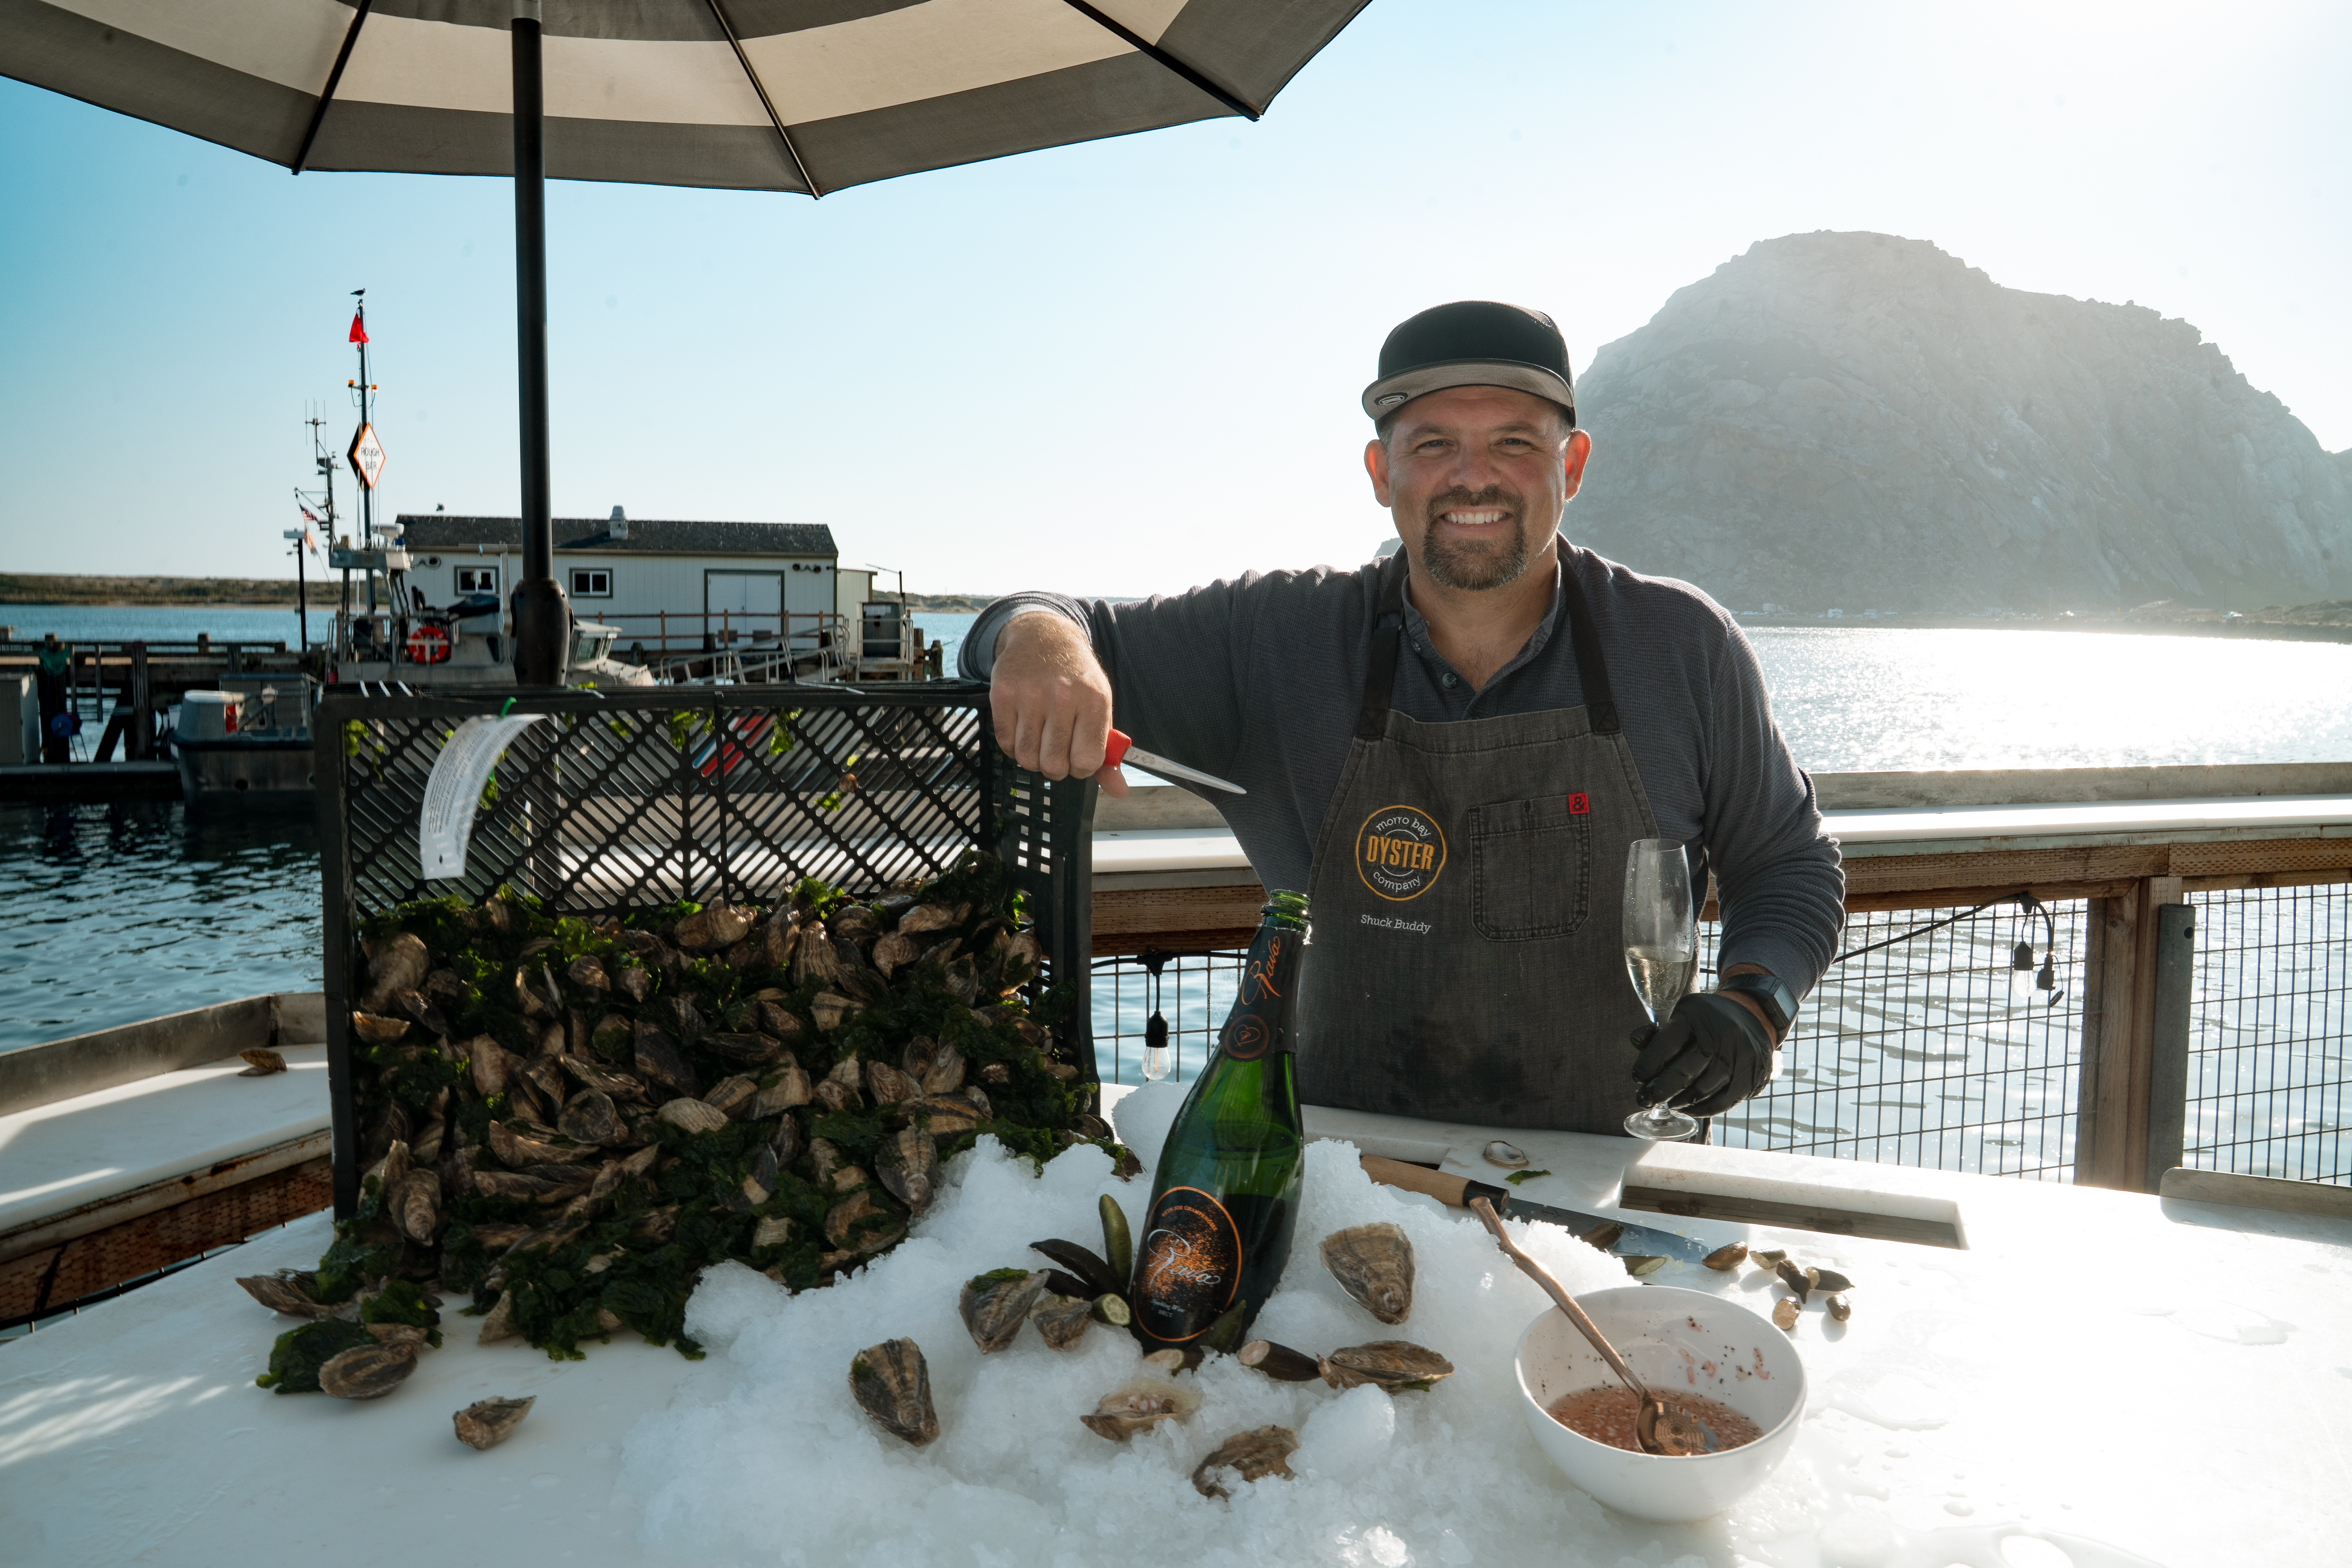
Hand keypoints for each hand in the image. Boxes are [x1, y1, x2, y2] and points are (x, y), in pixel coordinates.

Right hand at [987, 612, 1128, 795]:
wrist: (1044, 637)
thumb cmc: (1076, 679)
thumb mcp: (1099, 708)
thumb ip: (1107, 753)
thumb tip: (1119, 791)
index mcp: (1094, 701)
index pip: (1087, 760)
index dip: (1081, 768)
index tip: (1078, 757)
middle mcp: (1063, 696)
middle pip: (1053, 764)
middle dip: (1055, 767)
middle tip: (1056, 750)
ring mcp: (1030, 694)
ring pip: (1026, 758)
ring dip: (1032, 757)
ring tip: (1040, 738)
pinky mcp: (1003, 693)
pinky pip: (1005, 743)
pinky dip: (1013, 745)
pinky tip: (1023, 727)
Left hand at [1629, 992, 1773, 1116]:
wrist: (1754, 1017)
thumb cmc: (1708, 1020)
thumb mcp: (1683, 1014)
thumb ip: (1658, 1032)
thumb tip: (1635, 1040)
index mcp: (1697, 1016)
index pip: (1666, 1044)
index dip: (1648, 1065)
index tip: (1637, 1077)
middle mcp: (1721, 1036)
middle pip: (1684, 1072)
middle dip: (1660, 1090)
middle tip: (1644, 1100)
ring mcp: (1740, 1057)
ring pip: (1702, 1090)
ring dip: (1680, 1101)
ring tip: (1668, 1103)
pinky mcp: (1752, 1076)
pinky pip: (1723, 1102)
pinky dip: (1701, 1109)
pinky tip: (1688, 1108)